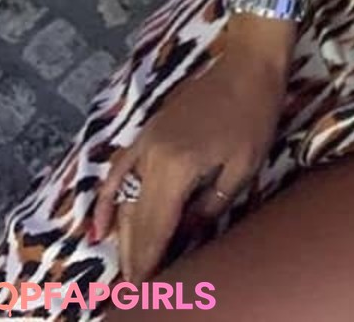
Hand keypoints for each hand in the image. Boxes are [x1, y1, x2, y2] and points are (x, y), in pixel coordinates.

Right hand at [90, 37, 291, 284]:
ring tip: (125, 267)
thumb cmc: (253, 115)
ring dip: (123, 235)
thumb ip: (210, 205)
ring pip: (125, 199)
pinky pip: (118, 171)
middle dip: (135, 255)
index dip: (150, 260)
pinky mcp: (147, 132)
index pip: (157, 227)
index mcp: (177, 168)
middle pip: (137, 218)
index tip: (147, 287)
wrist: (247, 66)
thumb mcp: (242, 168)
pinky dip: (106, 199)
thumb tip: (186, 233)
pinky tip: (99, 226)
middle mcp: (152, 158)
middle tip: (136, 286)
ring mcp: (145, 143)